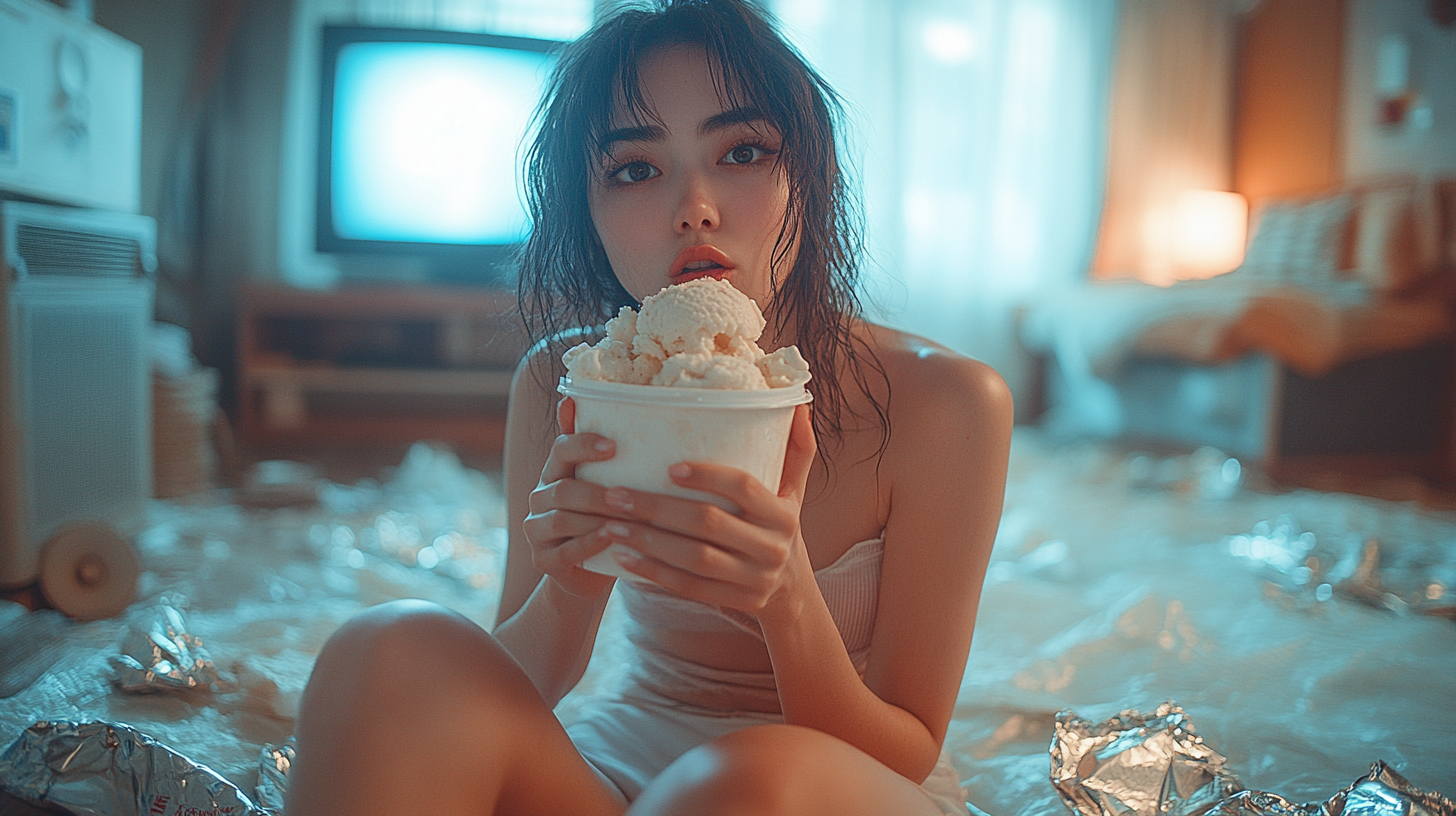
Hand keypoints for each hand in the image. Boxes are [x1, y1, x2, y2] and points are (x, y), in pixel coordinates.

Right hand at [521, 397, 623, 597]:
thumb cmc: (604, 518)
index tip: (613, 446)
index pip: (561, 451)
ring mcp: (536, 530)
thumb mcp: (605, 483)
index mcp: (555, 473)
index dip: (583, 446)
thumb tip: (579, 398)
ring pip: (562, 520)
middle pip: (563, 490)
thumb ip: (598, 449)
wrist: (589, 571)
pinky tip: (611, 539)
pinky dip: (589, 545)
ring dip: (596, 520)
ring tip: (626, 520)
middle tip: (628, 496)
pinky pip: (564, 552)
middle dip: (598, 493)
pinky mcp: (543, 560)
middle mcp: (540, 498)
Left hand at [599, 403, 817, 613]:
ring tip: (612, 524)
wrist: (792, 590)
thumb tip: (797, 404)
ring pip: (694, 559)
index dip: (708, 476)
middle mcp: (772, 547)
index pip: (744, 488)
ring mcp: (754, 579)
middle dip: (658, 509)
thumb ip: (796, 450)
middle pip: (709, 524)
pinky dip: (653, 572)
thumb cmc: (779, 526)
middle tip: (617, 495)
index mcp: (785, 514)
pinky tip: (623, 558)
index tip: (669, 468)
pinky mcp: (734, 601)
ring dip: (648, 541)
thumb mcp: (794, 491)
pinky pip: (687, 587)